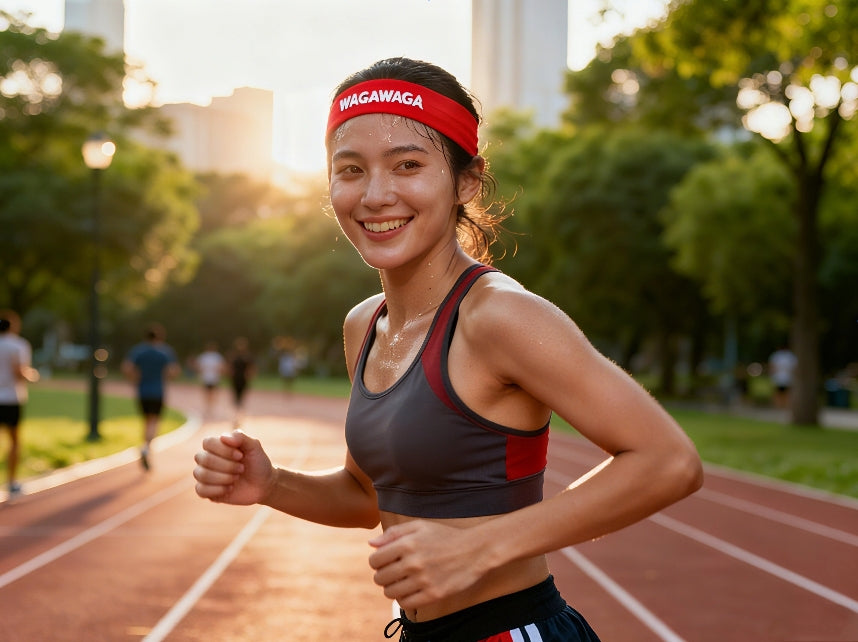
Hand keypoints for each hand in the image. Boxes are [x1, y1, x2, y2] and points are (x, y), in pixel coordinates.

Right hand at [193, 430, 273, 504]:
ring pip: (201, 474)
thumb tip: (222, 437)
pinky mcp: (205, 490)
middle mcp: (207, 458)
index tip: (241, 456)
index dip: (223, 450)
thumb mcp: (254, 447)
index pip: (208, 442)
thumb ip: (240, 437)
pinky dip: (217, 490)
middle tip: (241, 469)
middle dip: (227, 465)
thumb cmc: (257, 463)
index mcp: (217, 445)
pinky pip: (200, 490)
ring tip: (236, 478)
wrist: (263, 485)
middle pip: (204, 459)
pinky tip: (230, 489)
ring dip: (223, 478)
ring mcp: (204, 474)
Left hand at [368, 521, 486, 609]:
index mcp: (407, 543)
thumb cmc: (445, 536)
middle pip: (380, 578)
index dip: (376, 562)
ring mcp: (423, 580)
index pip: (374, 560)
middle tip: (394, 572)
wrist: (475, 550)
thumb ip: (394, 533)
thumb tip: (371, 544)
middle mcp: (413, 562)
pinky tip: (410, 590)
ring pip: (390, 592)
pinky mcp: (433, 594)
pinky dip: (403, 599)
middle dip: (383, 575)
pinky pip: (405, 604)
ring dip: (392, 588)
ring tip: (402, 582)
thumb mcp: (420, 526)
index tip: (385, 561)